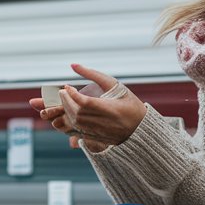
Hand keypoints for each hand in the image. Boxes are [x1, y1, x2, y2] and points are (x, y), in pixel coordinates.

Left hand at [31, 64, 145, 149]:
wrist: (141, 129)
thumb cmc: (129, 103)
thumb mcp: (115, 85)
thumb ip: (94, 74)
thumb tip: (73, 65)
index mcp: (112, 109)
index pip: (86, 103)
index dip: (73, 95)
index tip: (67, 87)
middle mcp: (105, 123)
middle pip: (78, 114)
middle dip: (66, 102)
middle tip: (63, 92)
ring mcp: (99, 132)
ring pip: (75, 124)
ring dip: (65, 111)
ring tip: (64, 101)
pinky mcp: (96, 138)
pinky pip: (76, 132)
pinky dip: (68, 122)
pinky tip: (67, 113)